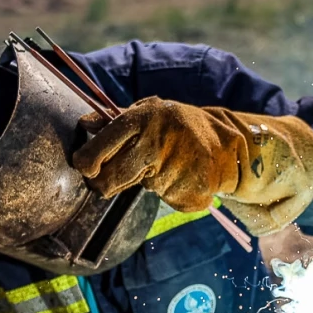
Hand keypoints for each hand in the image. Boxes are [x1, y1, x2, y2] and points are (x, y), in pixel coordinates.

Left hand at [72, 98, 312, 222]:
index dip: (87, 163)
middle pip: (111, 178)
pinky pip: (167, 199)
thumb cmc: (179, 126)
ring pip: (141, 188)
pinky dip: (172, 192)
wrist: (229, 141)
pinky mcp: (189, 189)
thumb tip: (84, 124)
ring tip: (168, 166)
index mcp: (142, 119)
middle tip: (110, 182)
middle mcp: (156, 142)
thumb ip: (116, 121)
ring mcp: (174, 167)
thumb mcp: (150, 113)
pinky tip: (183, 176)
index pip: (100, 148)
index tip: (87, 169)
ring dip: (148, 182)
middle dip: (105, 184)